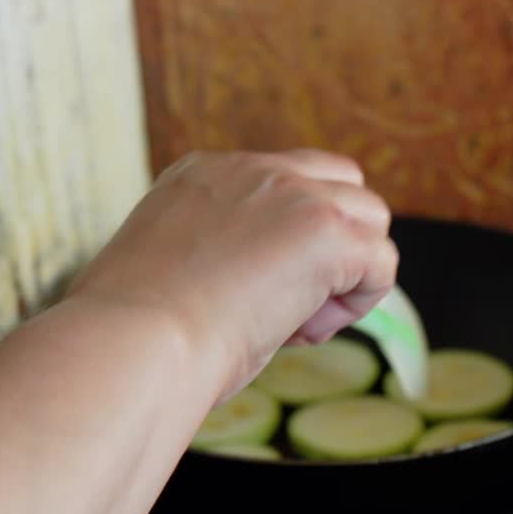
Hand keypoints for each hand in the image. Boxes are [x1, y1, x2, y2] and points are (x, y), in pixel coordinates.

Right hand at [66, 149, 397, 401]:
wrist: (132, 343)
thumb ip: (204, 256)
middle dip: (331, 244)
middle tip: (286, 305)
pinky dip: (358, 302)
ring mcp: (293, 195)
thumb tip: (235, 289)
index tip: (248, 291)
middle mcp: (250, 170)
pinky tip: (304, 330)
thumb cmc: (131, 334)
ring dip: (346, 273)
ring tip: (294, 322)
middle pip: (340, 185)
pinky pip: (381, 262)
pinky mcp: (326, 233)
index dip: (284, 242)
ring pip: (370, 219)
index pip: (283, 185)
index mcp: (202, 174)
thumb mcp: (161, 270)